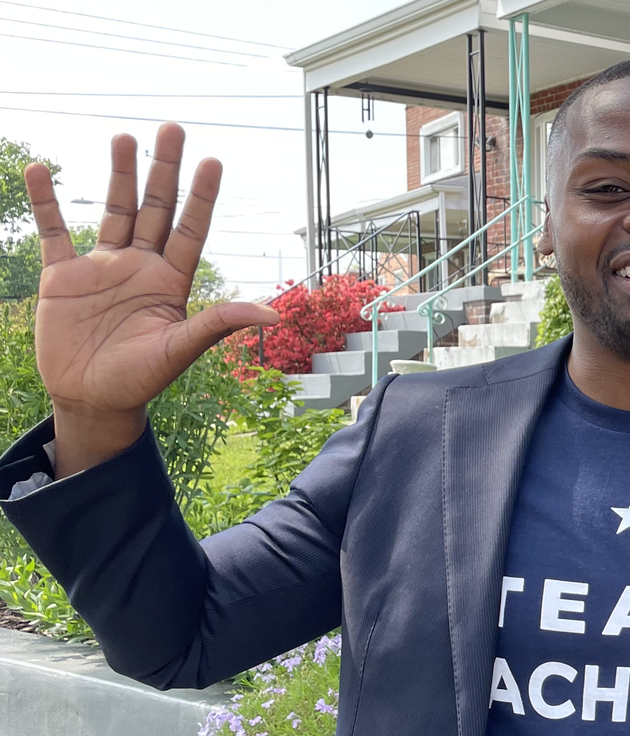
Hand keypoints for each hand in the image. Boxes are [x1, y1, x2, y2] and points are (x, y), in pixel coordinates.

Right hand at [26, 124, 277, 473]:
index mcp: (171, 281)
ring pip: (113, 210)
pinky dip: (47, 203)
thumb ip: (219, 324)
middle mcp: (140, 266)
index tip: (213, 161)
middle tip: (173, 129)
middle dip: (164, 170)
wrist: (91, 399)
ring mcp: (102, 267)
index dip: (202, 197)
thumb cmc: (140, 380)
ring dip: (118, 175)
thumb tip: (274, 315)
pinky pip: (54, 232)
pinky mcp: (63, 276)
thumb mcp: (180, 350)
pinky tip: (41, 171)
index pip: (190, 229)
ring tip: (124, 137)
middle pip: (155, 208)